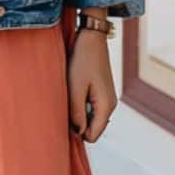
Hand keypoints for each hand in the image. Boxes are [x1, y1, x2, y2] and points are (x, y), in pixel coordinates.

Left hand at [67, 27, 117, 142]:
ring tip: (69, 97)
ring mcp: (107, 98)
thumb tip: (78, 133)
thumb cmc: (82, 61)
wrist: (91, 39)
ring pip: (91, 118)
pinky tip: (73, 93)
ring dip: (78, 114)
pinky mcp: (102, 92)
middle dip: (78, 124)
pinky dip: (81, 105)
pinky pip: (91, 108)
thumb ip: (77, 113)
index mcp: (106, 106)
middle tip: (64, 107)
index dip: (77, 133)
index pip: (92, 135)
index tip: (64, 120)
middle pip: (93, 129)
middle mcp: (110, 105)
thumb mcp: (75, 88)